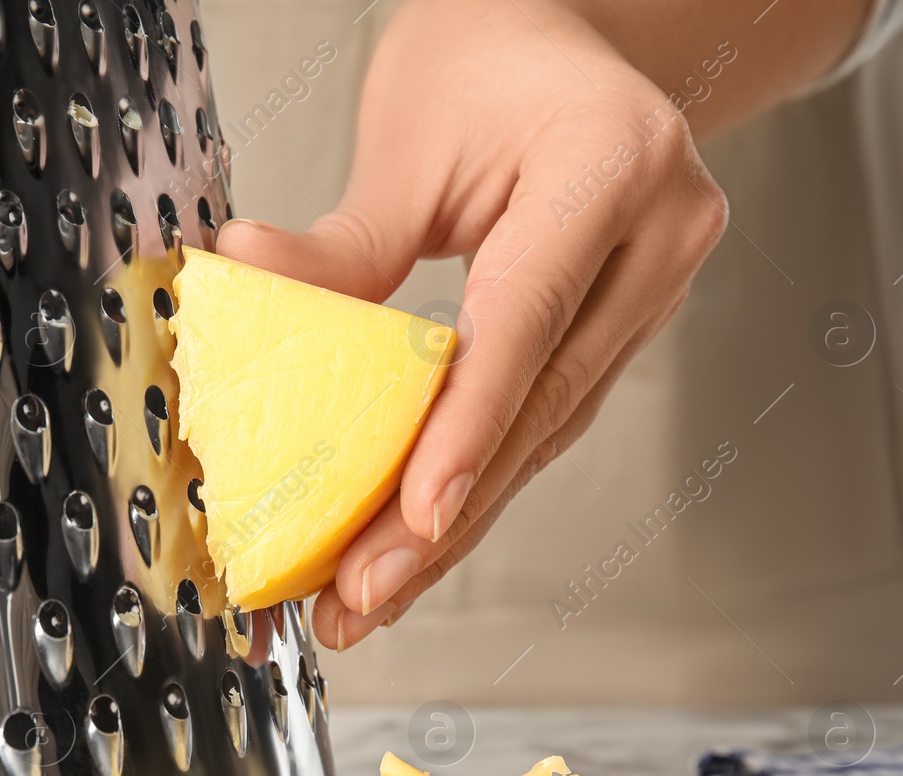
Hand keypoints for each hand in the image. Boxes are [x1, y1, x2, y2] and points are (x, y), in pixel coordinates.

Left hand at [218, 0, 727, 649]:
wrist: (565, 44)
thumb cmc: (488, 64)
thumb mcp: (407, 137)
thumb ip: (341, 239)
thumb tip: (244, 281)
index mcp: (610, 161)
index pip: (529, 315)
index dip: (469, 426)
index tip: (416, 517)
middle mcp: (658, 232)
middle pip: (543, 401)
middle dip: (446, 513)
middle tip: (363, 593)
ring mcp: (656, 283)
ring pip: (549, 428)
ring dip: (458, 520)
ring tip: (374, 593)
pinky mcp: (626, 323)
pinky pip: (548, 414)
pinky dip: (478, 477)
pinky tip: (421, 539)